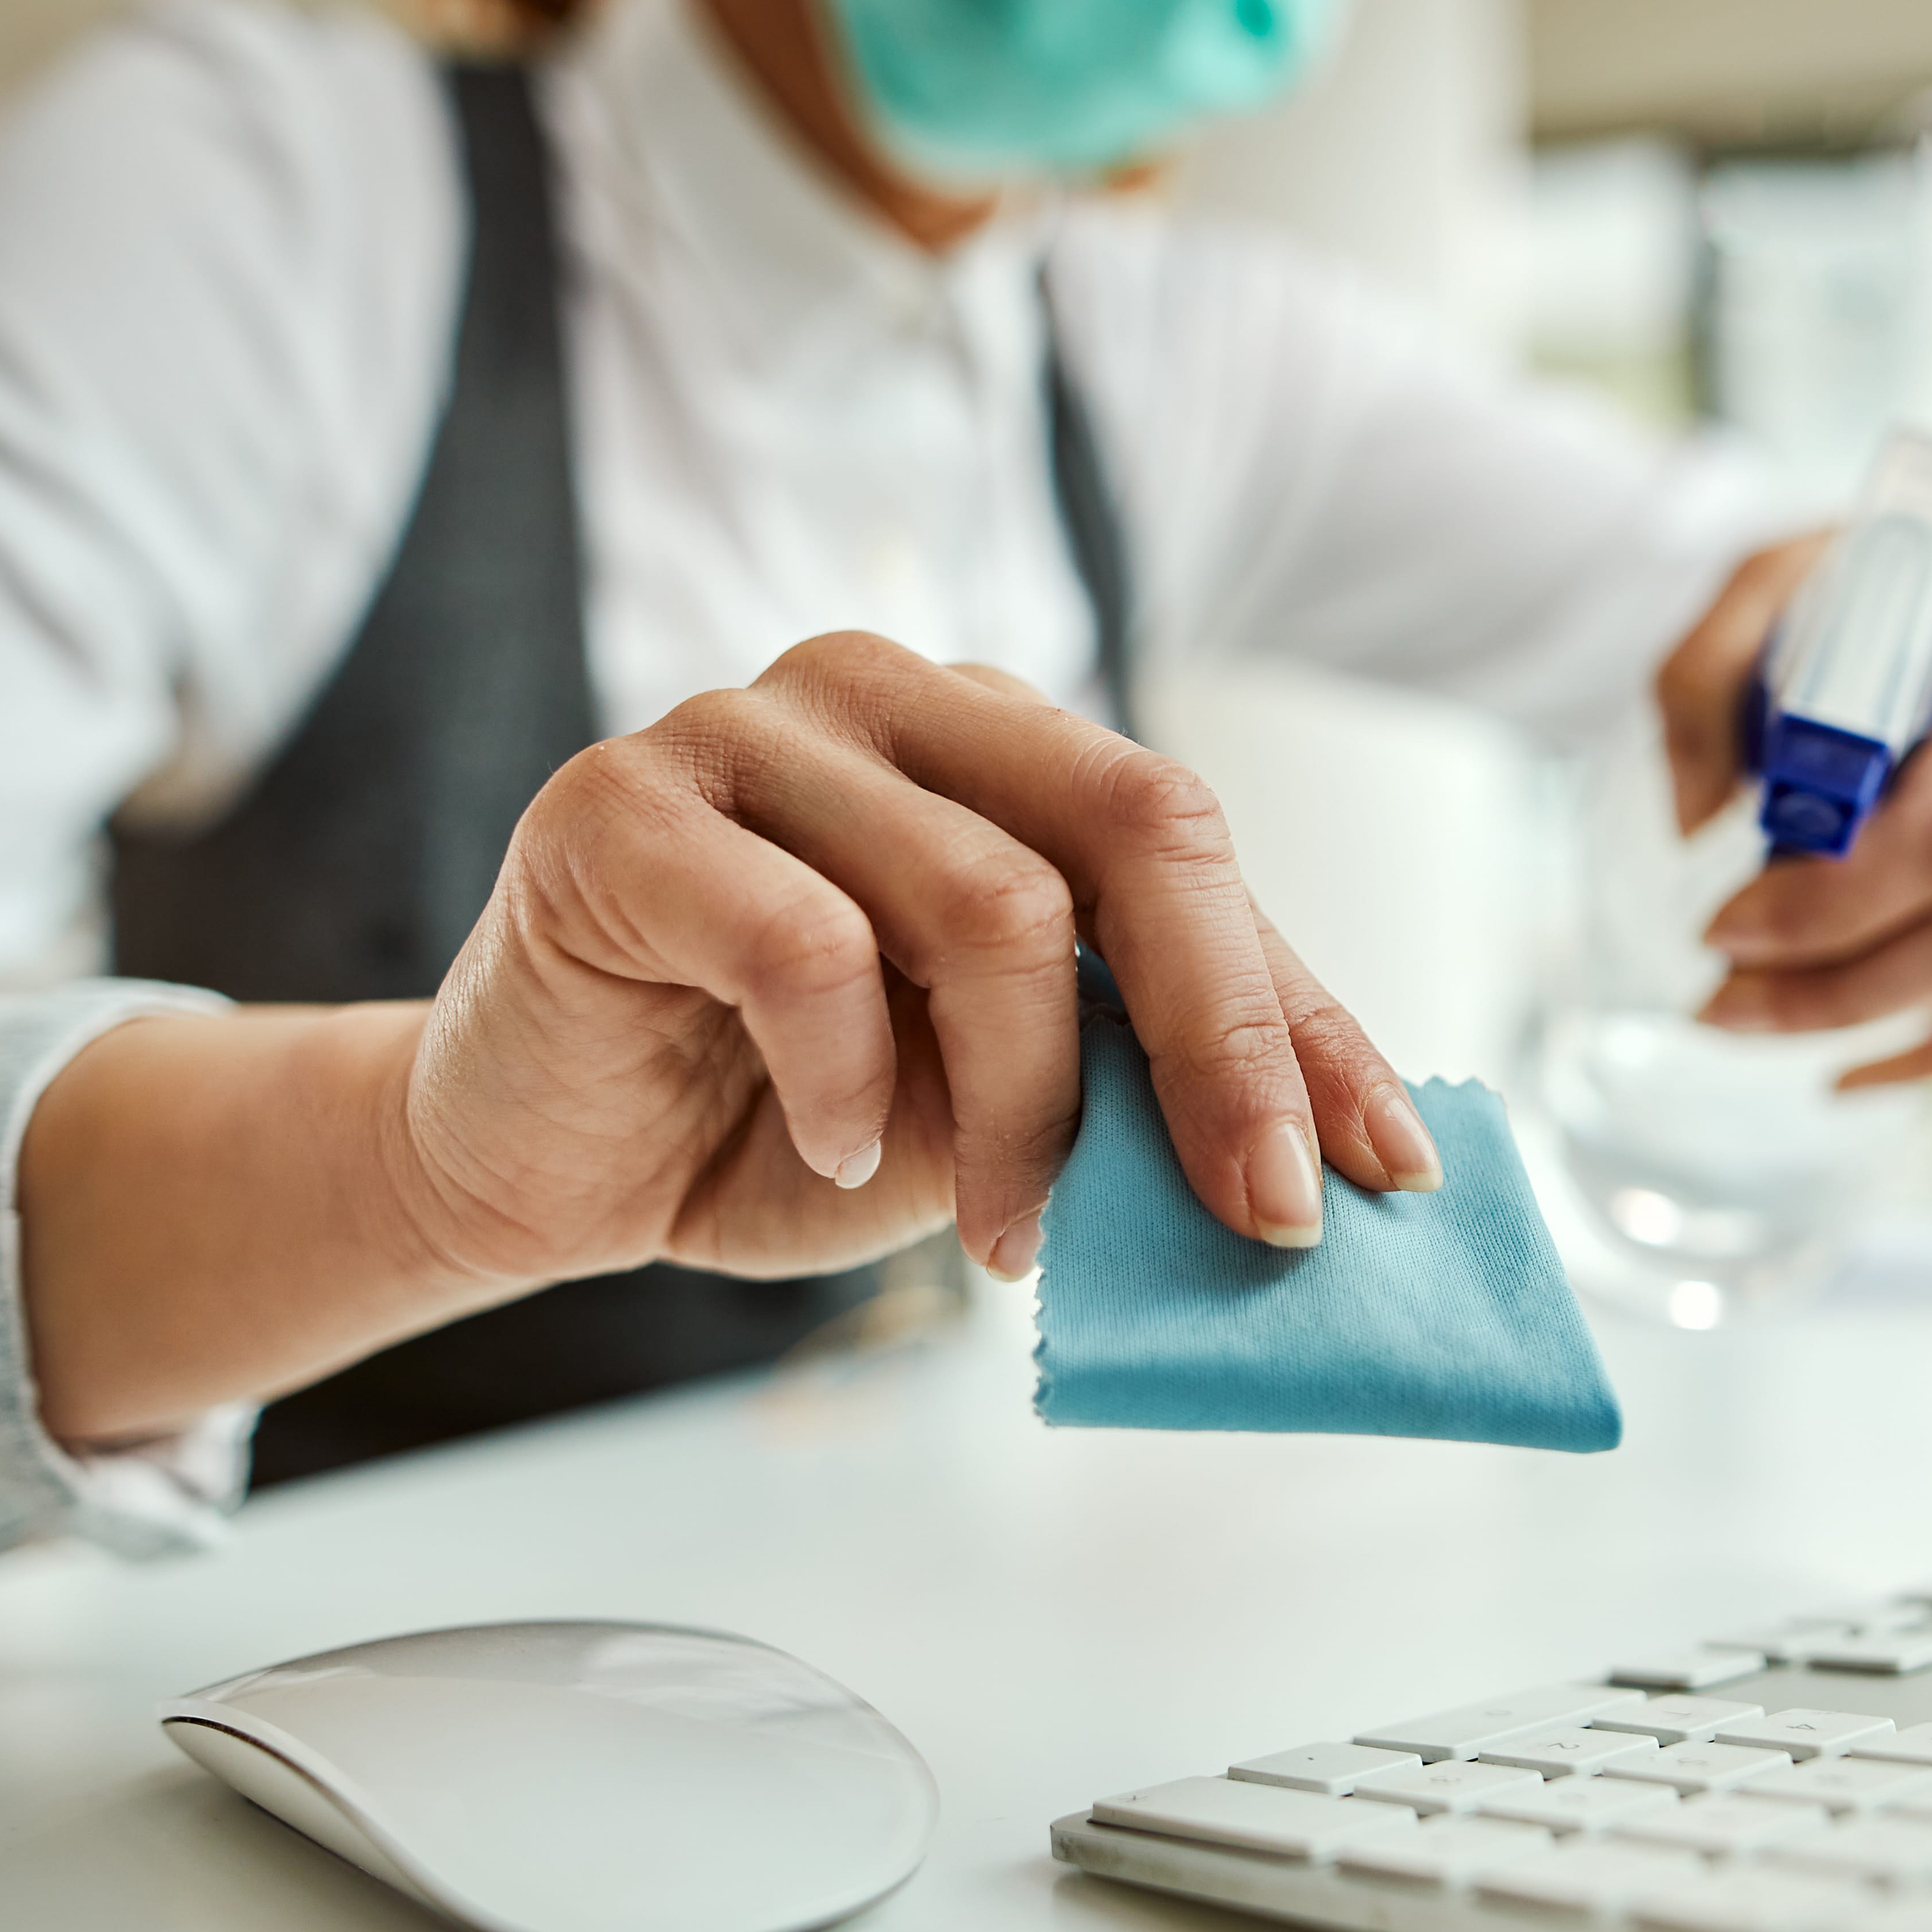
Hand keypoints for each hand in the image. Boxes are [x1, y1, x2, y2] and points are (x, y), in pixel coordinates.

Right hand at [23, 630, 1435, 1442]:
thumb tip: (1331, 1162)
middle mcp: (889, 698)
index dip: (1303, 1017)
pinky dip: (851, 1083)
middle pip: (1131, 827)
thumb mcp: (1004, 1112)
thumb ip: (1131, 1087)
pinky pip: (804, 944)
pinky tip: (838, 1149)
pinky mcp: (620, 807)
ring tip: (1008, 1233)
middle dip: (1224, 1044)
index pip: (1195, 854)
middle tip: (1257, 1214)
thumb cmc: (789, 1116)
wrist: (544, 1158)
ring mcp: (747, 730)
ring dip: (1030, 1112)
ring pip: (989, 904)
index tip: (1387, 1168)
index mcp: (995, 744)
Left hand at [1653, 474, 1931, 1085]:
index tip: (1719, 925)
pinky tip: (1847, 1071)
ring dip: (1868, 1023)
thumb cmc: (1895, 575)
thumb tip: (1688, 823)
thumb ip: (1705, 675)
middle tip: (1715, 1000)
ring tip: (1748, 1021)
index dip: (1831, 905)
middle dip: (1836, 986)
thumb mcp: (1778, 575)